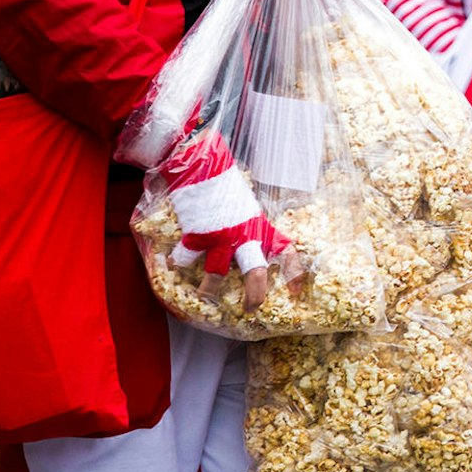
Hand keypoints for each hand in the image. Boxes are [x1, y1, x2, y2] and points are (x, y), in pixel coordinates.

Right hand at [159, 130, 287, 310]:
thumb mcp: (244, 207)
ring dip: (209, 288)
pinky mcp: (196, 235)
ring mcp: (220, 236)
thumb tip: (246, 240)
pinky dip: (179, 262)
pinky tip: (175, 261)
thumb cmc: (224, 184)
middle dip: (255, 293)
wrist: (203, 163)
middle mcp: (244, 234)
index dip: (293, 272)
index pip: (285, 249)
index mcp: (259, 226)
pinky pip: (186, 258)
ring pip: (216, 274)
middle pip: (256, 270)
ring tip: (205, 294)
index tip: (296, 291)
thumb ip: (247, 226)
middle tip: (252, 308)